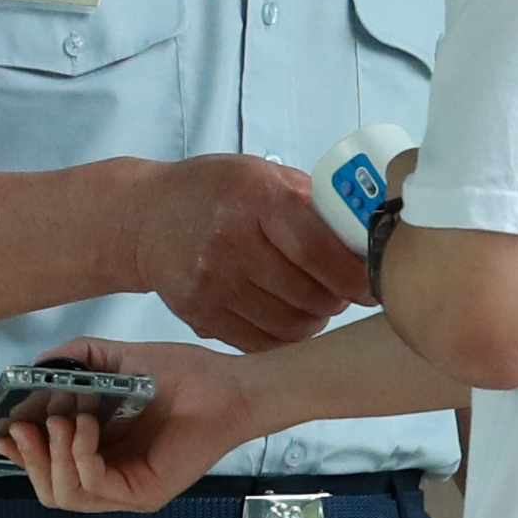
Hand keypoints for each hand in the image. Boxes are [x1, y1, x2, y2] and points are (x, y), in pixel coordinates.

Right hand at [0, 337, 266, 512]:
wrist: (227, 385)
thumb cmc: (179, 375)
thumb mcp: (119, 361)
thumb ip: (79, 359)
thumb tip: (38, 366)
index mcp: (99, 454)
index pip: (48, 472)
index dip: (21, 458)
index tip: (1, 432)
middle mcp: (110, 479)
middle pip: (50, 491)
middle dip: (29, 460)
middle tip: (22, 427)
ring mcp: (126, 491)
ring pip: (65, 495)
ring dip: (53, 456)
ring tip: (62, 421)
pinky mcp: (144, 494)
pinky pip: (94, 486)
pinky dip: (79, 455)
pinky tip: (84, 426)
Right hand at [137, 155, 371, 349]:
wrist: (143, 218)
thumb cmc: (212, 191)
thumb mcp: (261, 174)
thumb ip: (311, 203)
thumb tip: (364, 238)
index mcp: (255, 199)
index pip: (321, 253)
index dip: (356, 277)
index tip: (373, 283)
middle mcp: (231, 243)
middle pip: (311, 295)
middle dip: (337, 298)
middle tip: (341, 289)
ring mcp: (213, 284)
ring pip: (292, 325)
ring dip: (314, 318)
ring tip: (313, 301)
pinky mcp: (200, 315)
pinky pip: (262, 343)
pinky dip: (284, 335)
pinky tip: (285, 314)